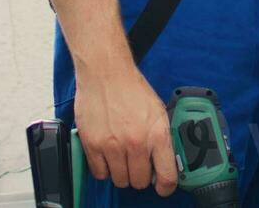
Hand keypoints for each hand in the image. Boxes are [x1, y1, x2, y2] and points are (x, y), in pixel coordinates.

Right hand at [73, 63, 179, 196]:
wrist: (105, 72)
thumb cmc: (131, 89)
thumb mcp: (158, 112)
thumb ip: (162, 139)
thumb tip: (164, 162)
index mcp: (157, 135)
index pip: (166, 177)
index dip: (165, 187)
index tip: (161, 186)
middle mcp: (136, 143)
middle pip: (139, 182)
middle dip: (140, 176)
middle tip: (137, 163)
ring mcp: (112, 146)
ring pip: (119, 180)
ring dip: (121, 172)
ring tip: (121, 156)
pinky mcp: (92, 144)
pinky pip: (99, 173)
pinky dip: (103, 168)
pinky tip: (107, 154)